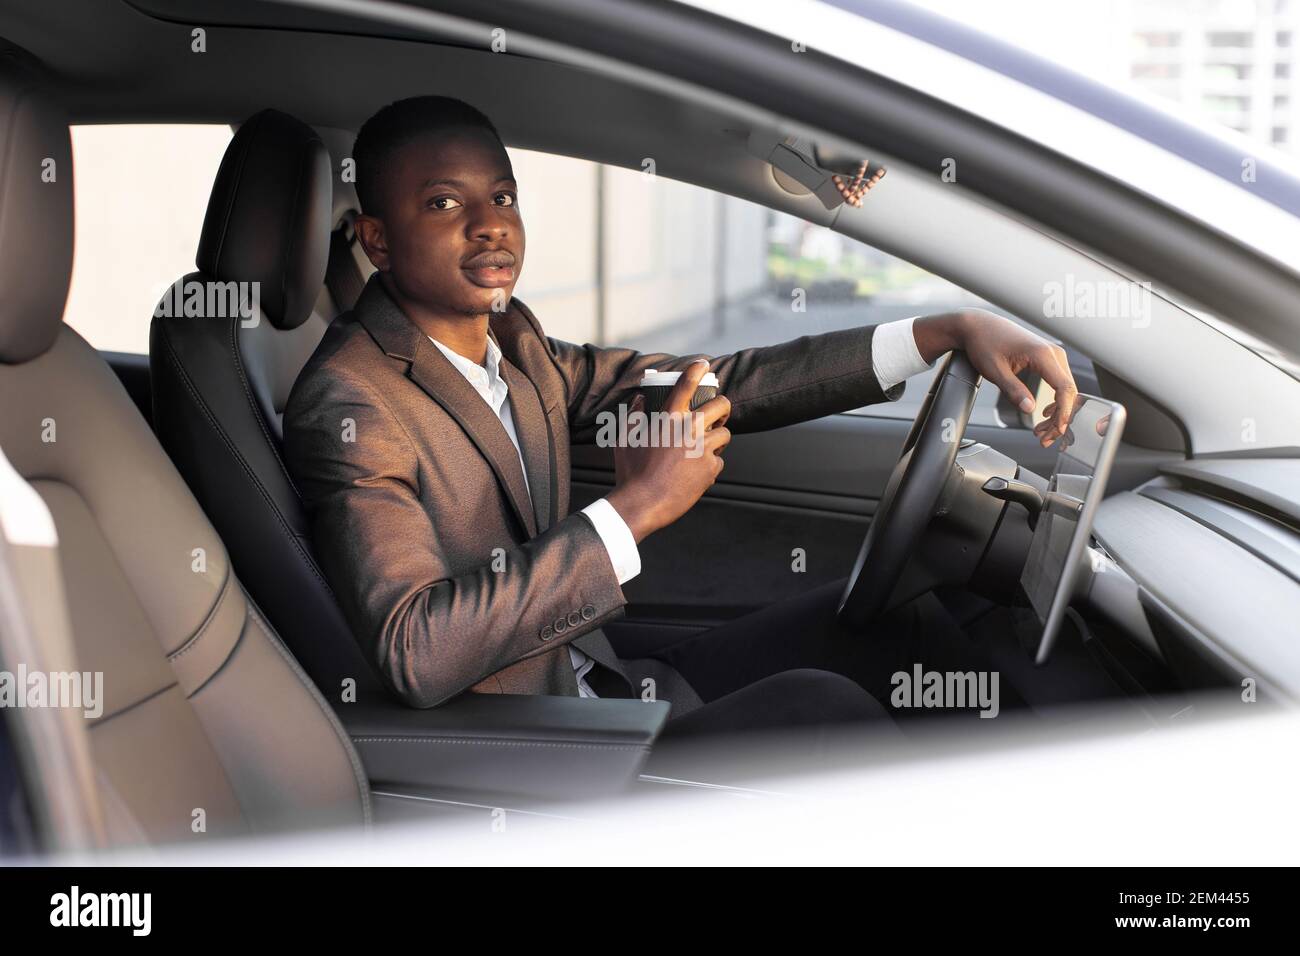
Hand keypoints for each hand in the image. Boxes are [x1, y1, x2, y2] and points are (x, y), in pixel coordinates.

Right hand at [606, 360, 731, 541]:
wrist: (643, 503)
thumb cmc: (631, 472)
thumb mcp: (624, 439)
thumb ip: (633, 415)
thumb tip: (640, 400)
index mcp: (669, 418)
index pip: (686, 385)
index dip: (697, 370)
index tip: (703, 364)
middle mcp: (690, 429)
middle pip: (721, 405)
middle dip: (723, 406)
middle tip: (719, 412)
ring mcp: (703, 449)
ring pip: (725, 435)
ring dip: (718, 438)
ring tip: (707, 446)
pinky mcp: (710, 468)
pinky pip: (719, 461)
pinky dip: (711, 464)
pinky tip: (697, 471)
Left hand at [913, 309, 1079, 447]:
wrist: (978, 326)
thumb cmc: (984, 344)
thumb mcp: (994, 371)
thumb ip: (1013, 390)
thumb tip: (1030, 410)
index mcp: (1042, 354)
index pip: (1064, 388)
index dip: (1064, 413)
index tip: (1057, 430)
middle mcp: (1052, 352)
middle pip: (1068, 392)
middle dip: (1060, 418)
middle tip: (1045, 439)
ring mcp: (1052, 354)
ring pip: (1065, 389)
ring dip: (1057, 412)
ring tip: (1042, 432)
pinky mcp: (1047, 358)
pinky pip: (1058, 382)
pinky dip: (1054, 401)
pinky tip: (1043, 415)